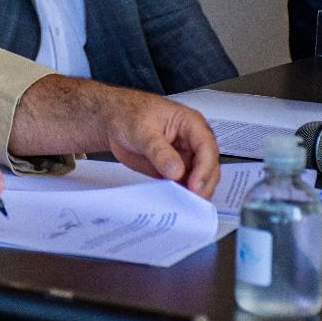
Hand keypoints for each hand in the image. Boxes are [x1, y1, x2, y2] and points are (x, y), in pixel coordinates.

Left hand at [100, 89, 219, 197]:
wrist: (112, 120)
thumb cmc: (129, 114)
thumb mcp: (142, 130)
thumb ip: (159, 151)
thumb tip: (176, 171)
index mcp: (191, 124)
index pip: (206, 147)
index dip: (204, 169)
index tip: (195, 186)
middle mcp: (192, 142)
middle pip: (208, 166)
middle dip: (203, 185)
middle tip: (191, 201)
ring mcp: (184, 158)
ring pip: (198, 179)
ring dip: (193, 194)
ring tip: (183, 206)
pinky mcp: (173, 171)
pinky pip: (182, 186)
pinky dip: (181, 196)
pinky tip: (174, 204)